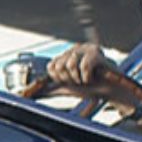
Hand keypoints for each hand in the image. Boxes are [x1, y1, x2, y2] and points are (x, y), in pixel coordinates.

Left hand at [21, 43, 141, 115]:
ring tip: (86, 79)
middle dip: (69, 79)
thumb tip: (32, 93)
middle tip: (80, 81)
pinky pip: (83, 66)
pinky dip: (87, 77)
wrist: (109, 91)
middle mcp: (74, 49)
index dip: (59, 78)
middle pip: (59, 65)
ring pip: (70, 65)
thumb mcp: (65, 87)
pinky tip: (92, 77)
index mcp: (66, 55)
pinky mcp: (96, 53)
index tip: (70, 82)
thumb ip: (48, 88)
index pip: (51, 66)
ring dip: (78, 79)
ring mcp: (85, 49)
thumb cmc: (89, 88)